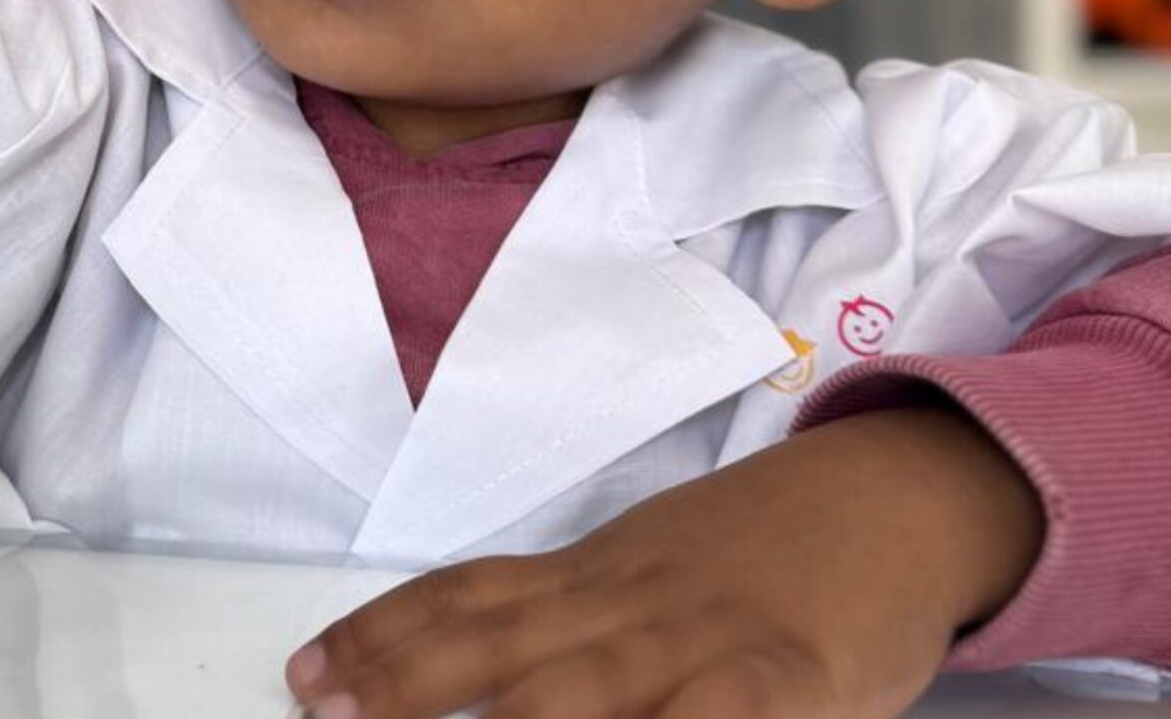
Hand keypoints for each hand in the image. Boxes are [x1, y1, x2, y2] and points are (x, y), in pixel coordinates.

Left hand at [284, 408, 1042, 718]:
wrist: (891, 498)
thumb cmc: (758, 558)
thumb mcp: (649, 577)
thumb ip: (570, 624)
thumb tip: (474, 679)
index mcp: (591, 576)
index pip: (465, 599)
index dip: (380, 636)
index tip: (304, 675)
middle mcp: (628, 602)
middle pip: (500, 644)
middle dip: (405, 683)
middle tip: (326, 711)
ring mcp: (704, 638)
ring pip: (592, 685)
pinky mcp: (789, 674)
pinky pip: (726, 713)